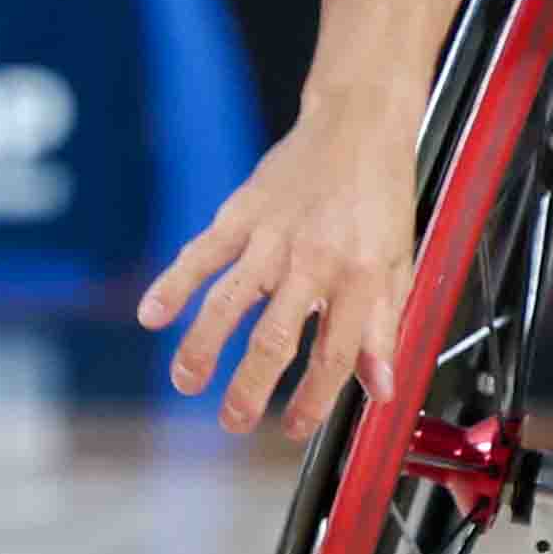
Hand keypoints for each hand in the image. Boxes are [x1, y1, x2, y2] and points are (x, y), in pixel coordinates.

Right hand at [134, 101, 417, 439]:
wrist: (357, 124)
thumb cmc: (381, 196)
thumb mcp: (401, 264)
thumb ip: (385, 328)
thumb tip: (380, 388)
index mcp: (360, 277)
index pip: (333, 353)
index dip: (313, 399)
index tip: (294, 429)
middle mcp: (313, 260)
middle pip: (274, 337)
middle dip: (249, 387)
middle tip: (233, 420)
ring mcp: (271, 237)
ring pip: (230, 301)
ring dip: (202, 347)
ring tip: (186, 381)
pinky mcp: (240, 213)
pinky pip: (201, 255)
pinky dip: (173, 285)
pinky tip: (152, 315)